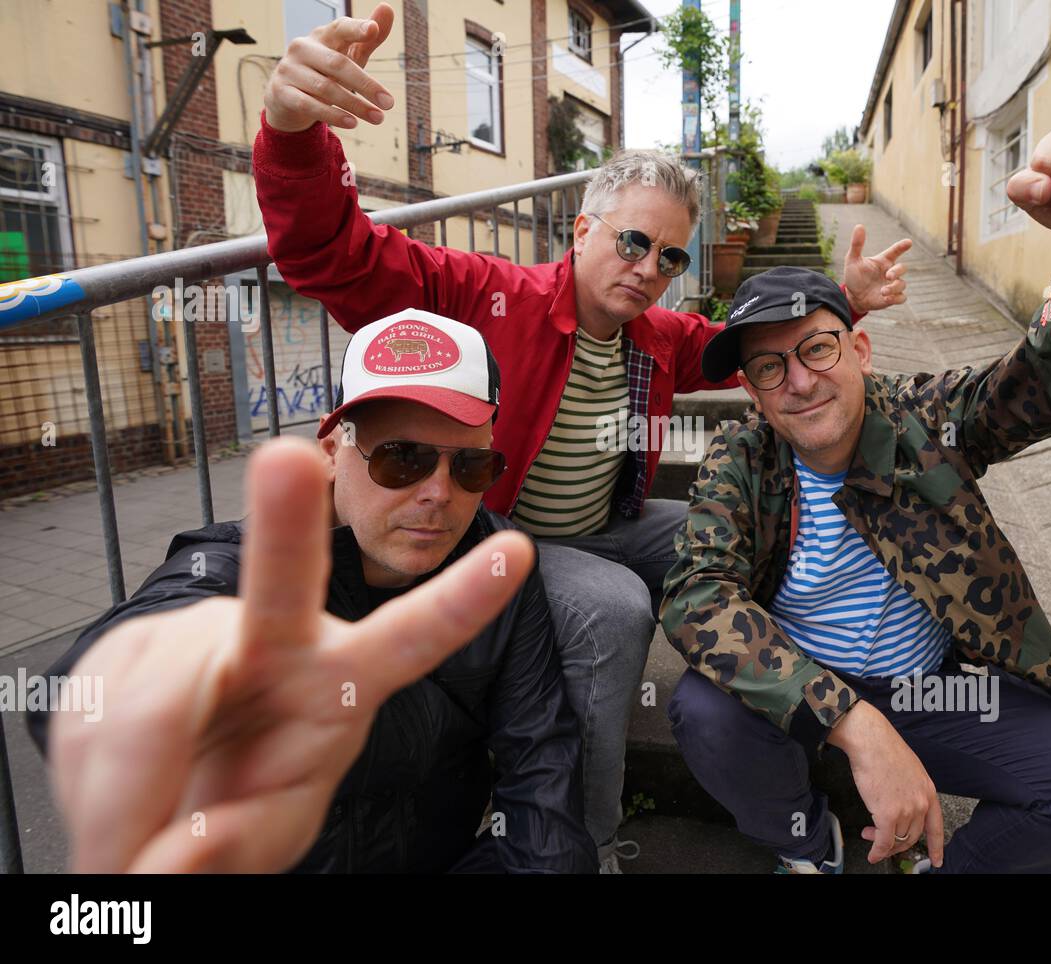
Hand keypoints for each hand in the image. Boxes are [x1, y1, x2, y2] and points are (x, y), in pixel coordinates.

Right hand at [48, 436, 533, 872]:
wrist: (164, 790)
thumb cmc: (241, 799)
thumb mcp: (262, 836)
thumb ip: (235, 846)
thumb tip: (177, 857)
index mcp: (342, 682)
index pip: (411, 639)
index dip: (461, 601)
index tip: (516, 553)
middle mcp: (279, 639)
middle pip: (281, 584)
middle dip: (286, 523)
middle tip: (287, 462)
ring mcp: (201, 637)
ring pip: (153, 708)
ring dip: (127, 795)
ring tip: (125, 847)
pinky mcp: (129, 647)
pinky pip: (92, 723)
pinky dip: (90, 786)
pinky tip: (109, 799)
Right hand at [264, 2, 396, 132]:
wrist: (287, 97)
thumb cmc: (324, 72)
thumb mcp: (348, 55)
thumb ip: (368, 39)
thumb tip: (387, 8)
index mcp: (321, 36)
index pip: (339, 28)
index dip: (356, 29)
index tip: (373, 29)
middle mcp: (303, 48)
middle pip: (337, 64)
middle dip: (366, 85)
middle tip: (390, 103)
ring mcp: (289, 70)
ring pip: (325, 88)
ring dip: (355, 105)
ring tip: (378, 118)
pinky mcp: (282, 92)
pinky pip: (309, 105)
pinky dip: (332, 115)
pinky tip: (352, 123)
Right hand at [828, 701, 944, 867]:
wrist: (871, 742)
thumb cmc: (884, 750)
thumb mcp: (909, 770)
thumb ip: (910, 790)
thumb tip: (900, 803)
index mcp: (928, 791)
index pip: (936, 826)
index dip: (936, 847)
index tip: (937, 860)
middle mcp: (920, 803)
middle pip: (912, 836)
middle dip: (896, 842)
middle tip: (881, 839)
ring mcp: (906, 810)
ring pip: (896, 839)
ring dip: (882, 842)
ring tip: (869, 834)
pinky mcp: (887, 814)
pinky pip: (884, 841)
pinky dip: (877, 851)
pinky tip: (872, 854)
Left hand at [843, 225, 911, 314]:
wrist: (853, 297)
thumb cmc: (854, 276)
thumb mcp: (852, 260)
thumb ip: (857, 244)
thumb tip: (859, 226)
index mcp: (883, 261)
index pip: (895, 251)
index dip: (902, 246)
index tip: (908, 242)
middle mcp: (889, 272)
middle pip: (902, 268)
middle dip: (898, 271)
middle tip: (888, 276)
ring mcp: (892, 285)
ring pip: (902, 284)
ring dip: (894, 287)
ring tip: (883, 291)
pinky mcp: (892, 298)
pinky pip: (901, 298)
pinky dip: (896, 298)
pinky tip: (886, 299)